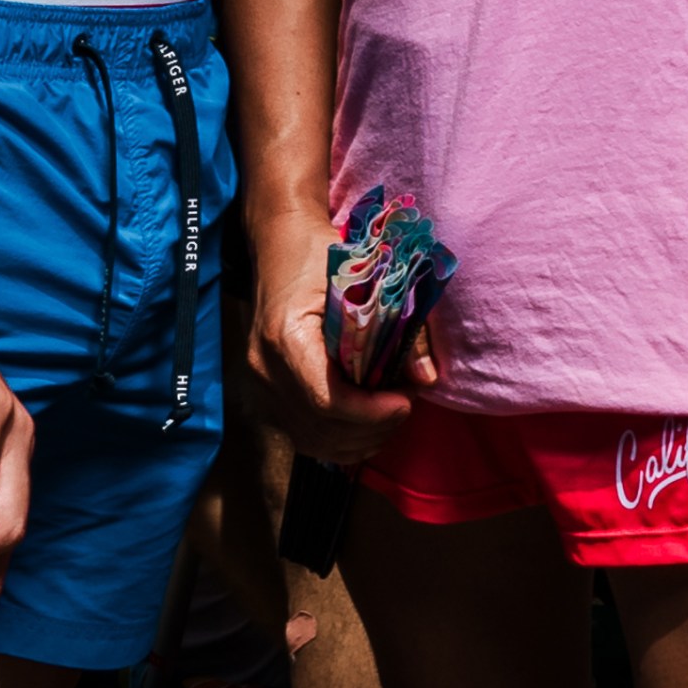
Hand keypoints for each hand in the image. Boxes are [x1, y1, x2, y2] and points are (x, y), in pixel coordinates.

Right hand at [243, 235, 434, 468]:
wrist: (278, 245)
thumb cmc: (319, 254)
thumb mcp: (363, 279)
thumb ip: (398, 327)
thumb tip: (427, 378)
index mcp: (284, 337)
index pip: (327, 401)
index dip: (371, 413)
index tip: (405, 401)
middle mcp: (264, 370)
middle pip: (323, 429)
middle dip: (373, 427)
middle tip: (406, 402)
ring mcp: (260, 387)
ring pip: (314, 442)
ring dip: (360, 438)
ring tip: (390, 411)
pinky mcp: (265, 397)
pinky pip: (305, 436)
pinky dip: (341, 438)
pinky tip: (367, 420)